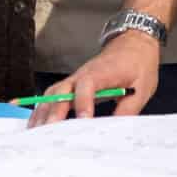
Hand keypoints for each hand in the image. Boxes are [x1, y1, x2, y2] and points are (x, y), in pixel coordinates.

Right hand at [27, 31, 161, 127]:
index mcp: (102, 72)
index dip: (83, 102)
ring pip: (53, 94)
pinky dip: (42, 108)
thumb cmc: (138, 63)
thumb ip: (128, 109)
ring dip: (43, 112)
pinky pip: (53, 96)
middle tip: (49, 134)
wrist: (134, 42)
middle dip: (54, 112)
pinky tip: (34, 122)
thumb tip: (116, 130)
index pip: (88, 85)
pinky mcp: (73, 84)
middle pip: (62, 91)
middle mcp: (83, 74)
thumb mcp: (142, 87)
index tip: (83, 120)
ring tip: (36, 133)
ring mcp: (75, 79)